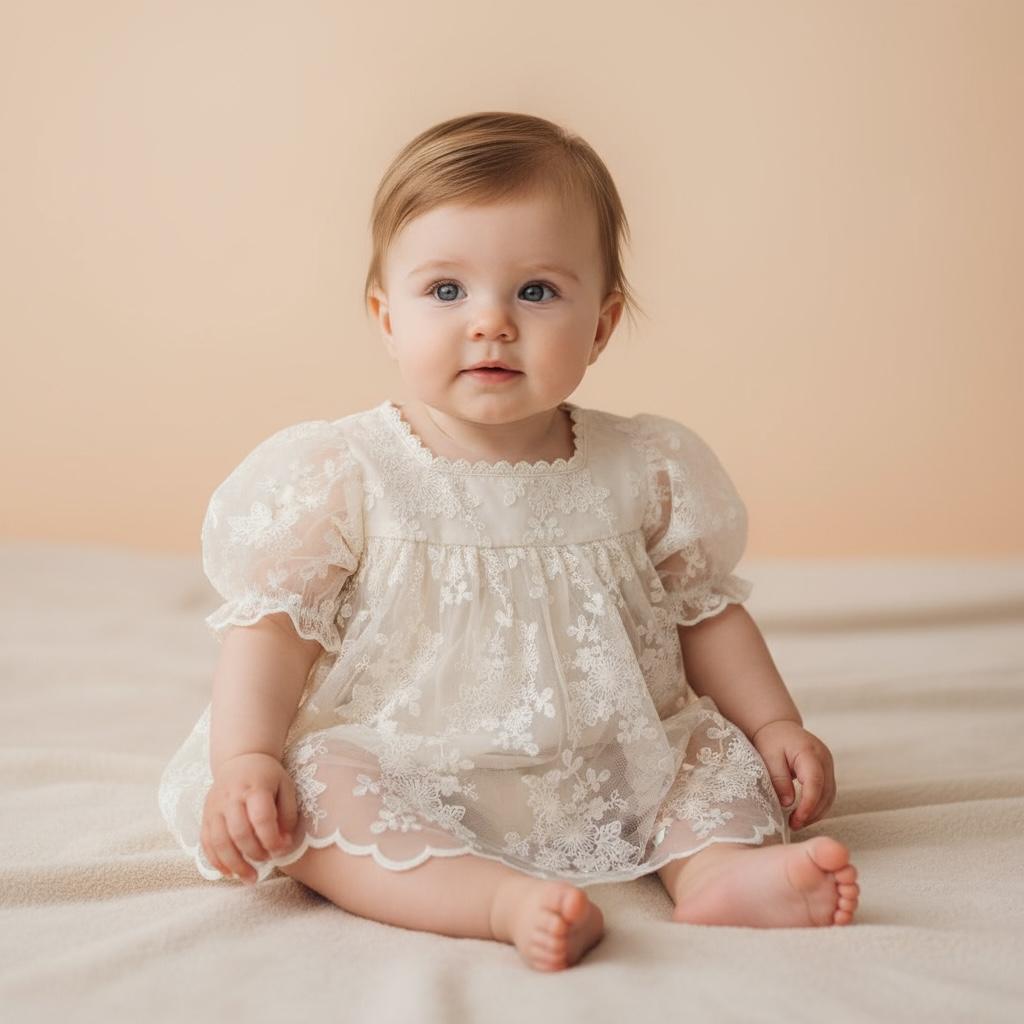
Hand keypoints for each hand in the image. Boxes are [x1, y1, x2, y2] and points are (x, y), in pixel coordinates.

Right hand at [201, 752, 298, 883]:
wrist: (241, 759)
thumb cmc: (268, 776)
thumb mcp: (286, 787)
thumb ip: (287, 815)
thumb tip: (283, 844)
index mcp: (255, 787)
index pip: (261, 818)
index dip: (272, 838)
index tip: (282, 849)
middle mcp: (231, 797)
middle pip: (239, 833)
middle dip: (255, 853)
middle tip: (268, 861)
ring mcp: (214, 807)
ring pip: (220, 842)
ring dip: (235, 864)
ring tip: (250, 878)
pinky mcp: (205, 816)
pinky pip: (206, 843)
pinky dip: (216, 861)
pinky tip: (229, 873)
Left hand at [750, 720, 835, 830]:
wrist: (779, 726)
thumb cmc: (772, 740)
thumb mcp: (769, 757)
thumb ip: (779, 778)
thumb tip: (788, 803)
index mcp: (809, 752)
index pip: (815, 782)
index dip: (808, 804)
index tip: (797, 819)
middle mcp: (824, 758)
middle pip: (826, 792)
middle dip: (812, 812)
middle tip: (794, 825)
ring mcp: (828, 765)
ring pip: (830, 795)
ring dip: (816, 812)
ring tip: (797, 823)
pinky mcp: (827, 771)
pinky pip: (827, 793)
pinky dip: (818, 806)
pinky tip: (804, 814)